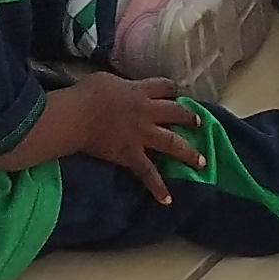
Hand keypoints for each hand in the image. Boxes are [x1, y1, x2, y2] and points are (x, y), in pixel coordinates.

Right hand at [69, 74, 205, 198]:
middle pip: (176, 112)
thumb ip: (122, 85)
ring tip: (202, 161)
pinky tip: (167, 200)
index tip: (179, 94)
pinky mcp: (132, 155)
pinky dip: (158, 187)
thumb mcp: (107, 79)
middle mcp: (147, 112)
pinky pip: (149, 173)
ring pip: (172, 143)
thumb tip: (124, 88)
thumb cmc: (87, 95)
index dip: (173, 90)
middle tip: (199, 124)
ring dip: (189, 153)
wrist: (77, 116)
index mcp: (140, 91)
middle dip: (189, 118)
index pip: (164, 87)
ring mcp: (142, 135)